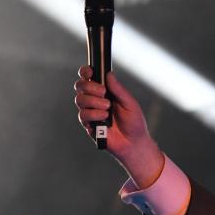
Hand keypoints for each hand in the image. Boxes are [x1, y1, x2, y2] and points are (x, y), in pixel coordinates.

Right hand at [73, 68, 163, 187]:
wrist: (134, 143)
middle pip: (80, 86)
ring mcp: (90, 112)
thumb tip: (109, 74)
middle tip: (104, 93)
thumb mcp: (130, 103)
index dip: (86, 72)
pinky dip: (94, 115)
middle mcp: (95, 100)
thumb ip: (119, 90)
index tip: (90, 72)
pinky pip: (83, 115)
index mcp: (105, 92)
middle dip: (90, 87)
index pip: (89, 78)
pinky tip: (105, 119)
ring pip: (79, 100)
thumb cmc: (134, 122)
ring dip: (94, 102)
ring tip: (108, 109)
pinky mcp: (88, 124)